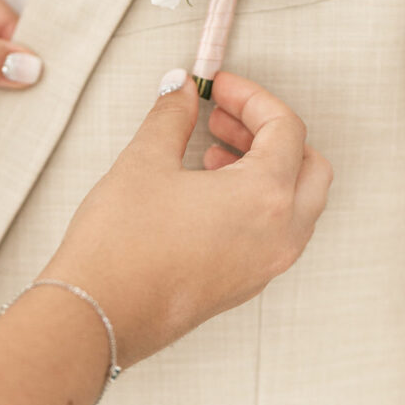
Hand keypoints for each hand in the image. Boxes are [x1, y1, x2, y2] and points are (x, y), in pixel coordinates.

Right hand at [42, 71, 332, 366]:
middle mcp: (279, 234)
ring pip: (297, 200)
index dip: (251, 97)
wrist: (96, 317)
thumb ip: (173, 116)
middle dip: (269, 131)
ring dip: (266, 165)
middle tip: (224, 116)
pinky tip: (208, 188)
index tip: (219, 86)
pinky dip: (257, 199)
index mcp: (266, 198)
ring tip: (212, 150)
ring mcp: (266, 264)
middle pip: (308, 164)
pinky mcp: (246, 283)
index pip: (285, 128)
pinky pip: (275, 230)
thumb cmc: (121, 247)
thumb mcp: (145, 162)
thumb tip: (180, 90)